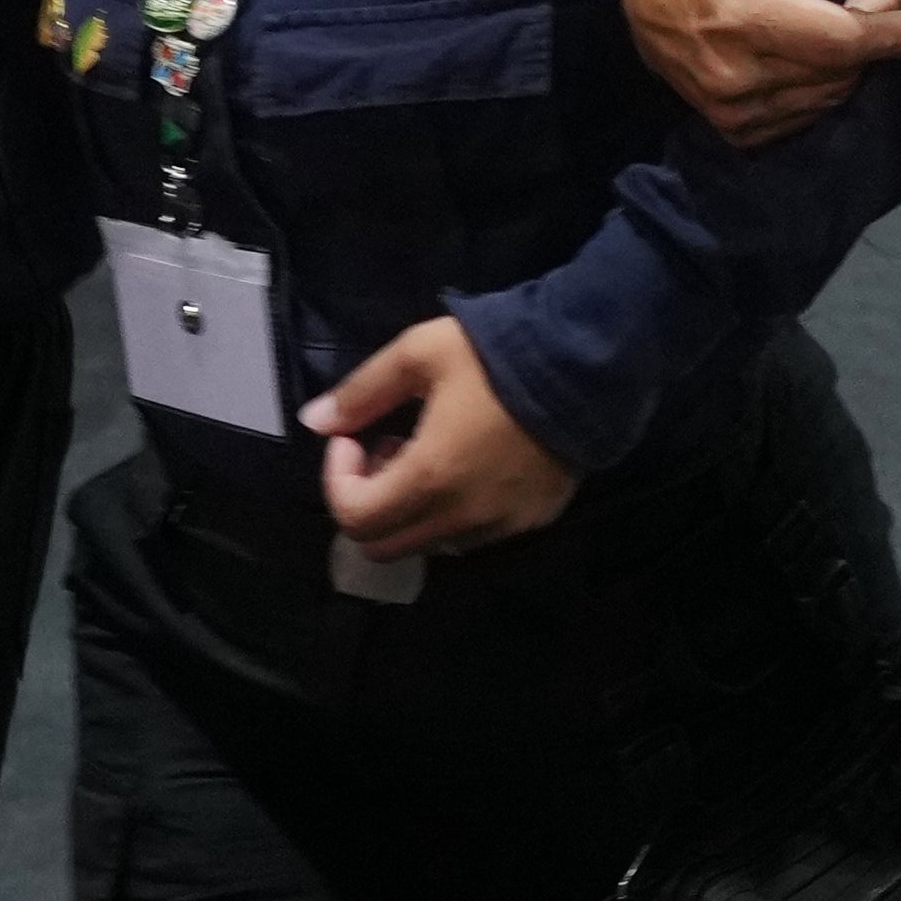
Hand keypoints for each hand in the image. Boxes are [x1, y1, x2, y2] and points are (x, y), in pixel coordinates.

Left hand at [302, 313, 584, 560]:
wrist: (587, 364)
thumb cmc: (496, 355)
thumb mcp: (419, 354)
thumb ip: (362, 392)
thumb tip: (314, 422)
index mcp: (429, 478)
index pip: (354, 517)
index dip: (337, 479)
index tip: (353, 437)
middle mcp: (462, 517)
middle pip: (383, 546)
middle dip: (367, 501)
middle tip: (384, 449)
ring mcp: (500, 526)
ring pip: (427, 544)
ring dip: (409, 510)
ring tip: (427, 455)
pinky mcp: (530, 521)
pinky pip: (472, 537)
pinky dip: (450, 514)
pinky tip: (467, 466)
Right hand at [623, 0, 900, 146]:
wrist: (644, 2)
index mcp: (744, 17)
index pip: (838, 39)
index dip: (891, 34)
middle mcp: (738, 74)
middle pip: (839, 69)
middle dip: (876, 34)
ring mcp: (735, 111)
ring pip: (829, 96)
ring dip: (856, 62)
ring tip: (859, 17)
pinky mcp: (736, 131)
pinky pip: (807, 116)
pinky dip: (829, 87)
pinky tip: (827, 55)